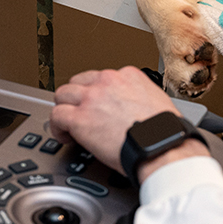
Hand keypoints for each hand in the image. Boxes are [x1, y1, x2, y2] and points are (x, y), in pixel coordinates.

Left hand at [50, 67, 183, 173]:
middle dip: (78, 97)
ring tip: (69, 124)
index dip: (98, 94)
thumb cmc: (165, 133)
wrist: (162, 147)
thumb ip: (140, 99)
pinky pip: (57, 115)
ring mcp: (91, 98)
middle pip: (79, 82)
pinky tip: (65, 136)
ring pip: (63, 94)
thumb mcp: (157, 103)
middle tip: (81, 113)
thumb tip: (136, 110)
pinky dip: (57, 127)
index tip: (99, 106)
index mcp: (128, 76)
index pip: (102, 78)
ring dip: (65, 108)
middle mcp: (107, 82)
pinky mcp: (80, 118)